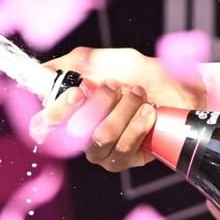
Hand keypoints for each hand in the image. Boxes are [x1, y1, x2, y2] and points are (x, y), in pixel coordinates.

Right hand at [28, 47, 206, 172]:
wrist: (176, 87)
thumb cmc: (139, 73)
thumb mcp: (105, 59)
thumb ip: (74, 63)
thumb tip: (44, 71)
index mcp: (69, 110)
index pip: (43, 124)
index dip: (56, 112)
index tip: (77, 92)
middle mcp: (80, 134)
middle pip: (74, 130)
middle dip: (100, 102)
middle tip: (117, 85)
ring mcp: (101, 149)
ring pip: (100, 138)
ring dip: (122, 111)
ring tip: (138, 95)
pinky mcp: (123, 160)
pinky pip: (122, 149)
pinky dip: (136, 126)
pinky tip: (147, 113)